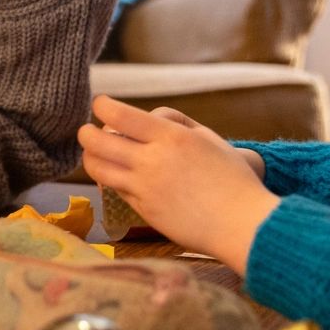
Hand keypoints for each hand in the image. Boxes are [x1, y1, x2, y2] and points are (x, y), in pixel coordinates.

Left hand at [76, 95, 278, 272]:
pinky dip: (111, 180)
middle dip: (86, 133)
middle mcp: (153, 161)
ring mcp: (145, 188)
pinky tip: (115, 176)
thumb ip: (175, 124)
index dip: (103, 106)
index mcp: (171, 137)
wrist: (243, 224)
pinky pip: (117, 190)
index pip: (121, 115)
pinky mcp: (144, 211)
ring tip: (93, 153)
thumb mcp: (207, 138)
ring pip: (99, 168)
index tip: (100, 104)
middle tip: (86, 131)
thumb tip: (147, 118)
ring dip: (90, 158)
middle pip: (99, 142)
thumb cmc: (232, 178)